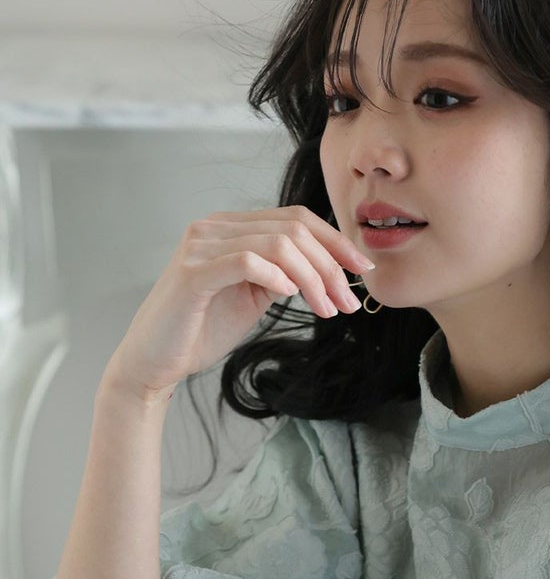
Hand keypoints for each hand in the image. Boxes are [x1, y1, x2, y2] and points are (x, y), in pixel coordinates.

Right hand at [100, 204, 374, 402]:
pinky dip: (278, 277)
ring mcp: (201, 246)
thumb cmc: (203, 329)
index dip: (335, 241)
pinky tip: (293, 297)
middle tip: (348, 301)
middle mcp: (215, 227)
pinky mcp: (193, 272)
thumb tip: (325, 271)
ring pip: (277, 244)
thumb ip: (281, 275)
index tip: (363, 271)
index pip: (295, 219)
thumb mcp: (253, 296)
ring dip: (313, 278)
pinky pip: (247, 261)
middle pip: (293, 229)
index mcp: (232, 228)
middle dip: (331, 265)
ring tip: (328, 310)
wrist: (157, 360)